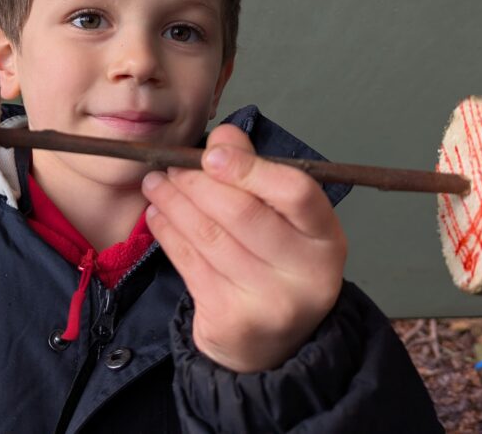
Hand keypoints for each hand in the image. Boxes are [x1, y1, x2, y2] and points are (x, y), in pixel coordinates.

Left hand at [142, 124, 346, 372]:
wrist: (275, 344)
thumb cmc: (277, 263)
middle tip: (170, 166)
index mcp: (326, 238)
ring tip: (156, 183)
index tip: (210, 153)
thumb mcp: (283, 220)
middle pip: (243, 214)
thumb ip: (255, 171)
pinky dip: (168, 233)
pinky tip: (158, 214)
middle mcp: (306, 273)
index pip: (295, 193)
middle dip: (197, 183)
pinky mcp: (231, 320)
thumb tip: (222, 137)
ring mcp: (269, 302)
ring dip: (174, 203)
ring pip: (210, 237)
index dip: (250, 168)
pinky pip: (190, 264)